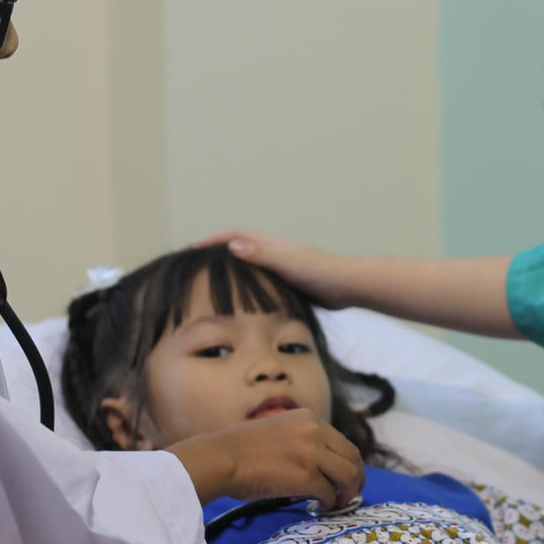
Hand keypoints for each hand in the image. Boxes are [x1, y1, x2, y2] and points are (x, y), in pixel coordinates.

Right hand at [166, 408, 364, 508]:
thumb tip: (318, 468)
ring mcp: (312, 453)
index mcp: (309, 418)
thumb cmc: (240, 449)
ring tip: (338, 504)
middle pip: (353, 457)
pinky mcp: (306, 476)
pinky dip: (329, 503)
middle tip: (350, 495)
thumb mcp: (279, 431)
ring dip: (347, 493)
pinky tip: (320, 508)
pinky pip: (329, 492)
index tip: (346, 478)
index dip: (349, 463)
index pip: (343, 442)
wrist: (221, 458)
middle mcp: (315, 431)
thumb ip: (302, 441)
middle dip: (356, 478)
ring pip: (348, 475)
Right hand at [194, 228, 356, 308]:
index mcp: (273, 245)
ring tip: (214, 289)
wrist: (350, 286)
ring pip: (252, 269)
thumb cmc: (320, 272)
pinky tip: (243, 307)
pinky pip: (263, 284)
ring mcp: (284, 269)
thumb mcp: (287, 263)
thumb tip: (232, 245)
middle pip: (241, 250)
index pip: (236, 236)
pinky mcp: (292, 284)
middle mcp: (276, 253)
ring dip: (234, 274)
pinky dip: (249, 290)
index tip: (193, 250)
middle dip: (219, 256)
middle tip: (197, 269)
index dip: (214, 240)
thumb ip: (261, 254)